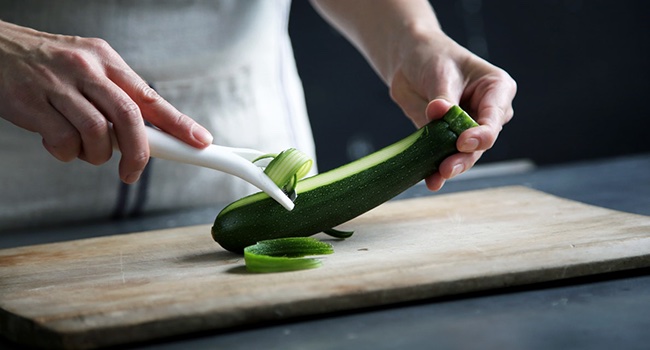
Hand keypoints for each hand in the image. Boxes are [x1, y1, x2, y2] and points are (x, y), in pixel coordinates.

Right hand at [0, 20, 212, 183]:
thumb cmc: (47, 65)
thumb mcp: (88, 68)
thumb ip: (116, 96)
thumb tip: (149, 133)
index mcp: (106, 61)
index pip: (151, 97)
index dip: (179, 123)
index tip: (200, 142)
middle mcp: (86, 70)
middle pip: (129, 117)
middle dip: (139, 152)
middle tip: (134, 173)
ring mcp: (58, 86)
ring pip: (97, 133)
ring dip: (96, 155)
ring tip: (84, 150)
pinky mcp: (31, 104)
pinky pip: (62, 142)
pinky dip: (66, 153)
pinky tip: (58, 143)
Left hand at [390, 33, 516, 190]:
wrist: (409, 62)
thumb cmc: (433, 58)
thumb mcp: (440, 73)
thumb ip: (442, 97)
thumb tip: (439, 111)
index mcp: (497, 90)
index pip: (494, 117)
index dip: (481, 134)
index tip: (463, 142)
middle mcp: (488, 113)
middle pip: (481, 141)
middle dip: (465, 156)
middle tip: (447, 168)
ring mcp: (469, 129)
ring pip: (465, 154)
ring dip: (451, 166)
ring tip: (437, 176)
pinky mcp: (447, 140)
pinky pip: (444, 156)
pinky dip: (437, 169)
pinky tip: (431, 180)